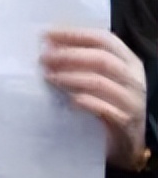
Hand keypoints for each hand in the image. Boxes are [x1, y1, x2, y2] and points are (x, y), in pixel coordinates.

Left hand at [43, 29, 146, 169]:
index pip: (104, 39)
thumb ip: (82, 63)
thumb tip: (48, 47)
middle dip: (69, 55)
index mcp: (128, 61)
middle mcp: (133, 78)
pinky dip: (86, 102)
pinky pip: (106, 109)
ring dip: (72, 77)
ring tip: (49, 77)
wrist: (127, 143)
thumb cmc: (108, 104)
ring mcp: (132, 100)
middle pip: (102, 58)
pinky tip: (70, 100)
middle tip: (43, 58)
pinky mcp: (125, 122)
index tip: (46, 34)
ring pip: (101, 82)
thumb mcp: (100, 79)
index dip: (74, 34)